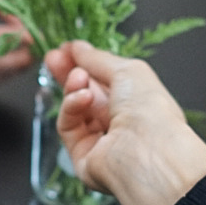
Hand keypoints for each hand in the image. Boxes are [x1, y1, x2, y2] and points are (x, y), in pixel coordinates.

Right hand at [45, 42, 205, 204]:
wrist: (149, 152)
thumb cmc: (151, 111)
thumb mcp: (127, 70)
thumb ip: (97, 59)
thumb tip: (77, 48)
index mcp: (136, 102)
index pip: (102, 80)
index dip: (84, 63)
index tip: (67, 50)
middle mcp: (119, 122)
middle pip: (85, 94)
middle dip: (69, 74)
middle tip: (54, 58)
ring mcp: (99, 140)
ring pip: (73, 109)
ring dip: (72, 88)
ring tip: (79, 78)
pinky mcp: (82, 155)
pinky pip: (67, 126)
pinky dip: (71, 107)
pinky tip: (82, 98)